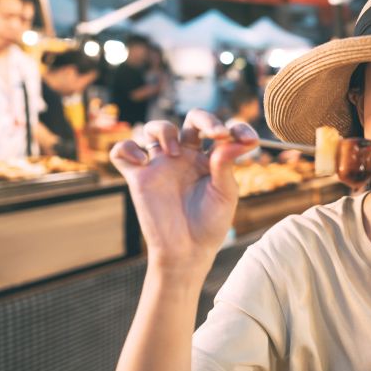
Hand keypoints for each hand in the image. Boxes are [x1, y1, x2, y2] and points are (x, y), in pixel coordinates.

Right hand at [110, 109, 257, 271]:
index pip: (220, 131)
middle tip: (217, 133)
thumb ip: (226, 165)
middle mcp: (186, 157)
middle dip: (205, 118)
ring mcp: (162, 165)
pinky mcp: (139, 177)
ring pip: (155, 128)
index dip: (235, 127)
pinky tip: (142, 162)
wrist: (188, 251)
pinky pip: (122, 151)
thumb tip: (233, 139)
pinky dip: (127, 148)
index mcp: (210, 159)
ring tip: (173, 151)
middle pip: (191, 120)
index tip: (248, 140)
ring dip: (163, 129)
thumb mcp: (225, 193)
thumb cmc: (211, 224)